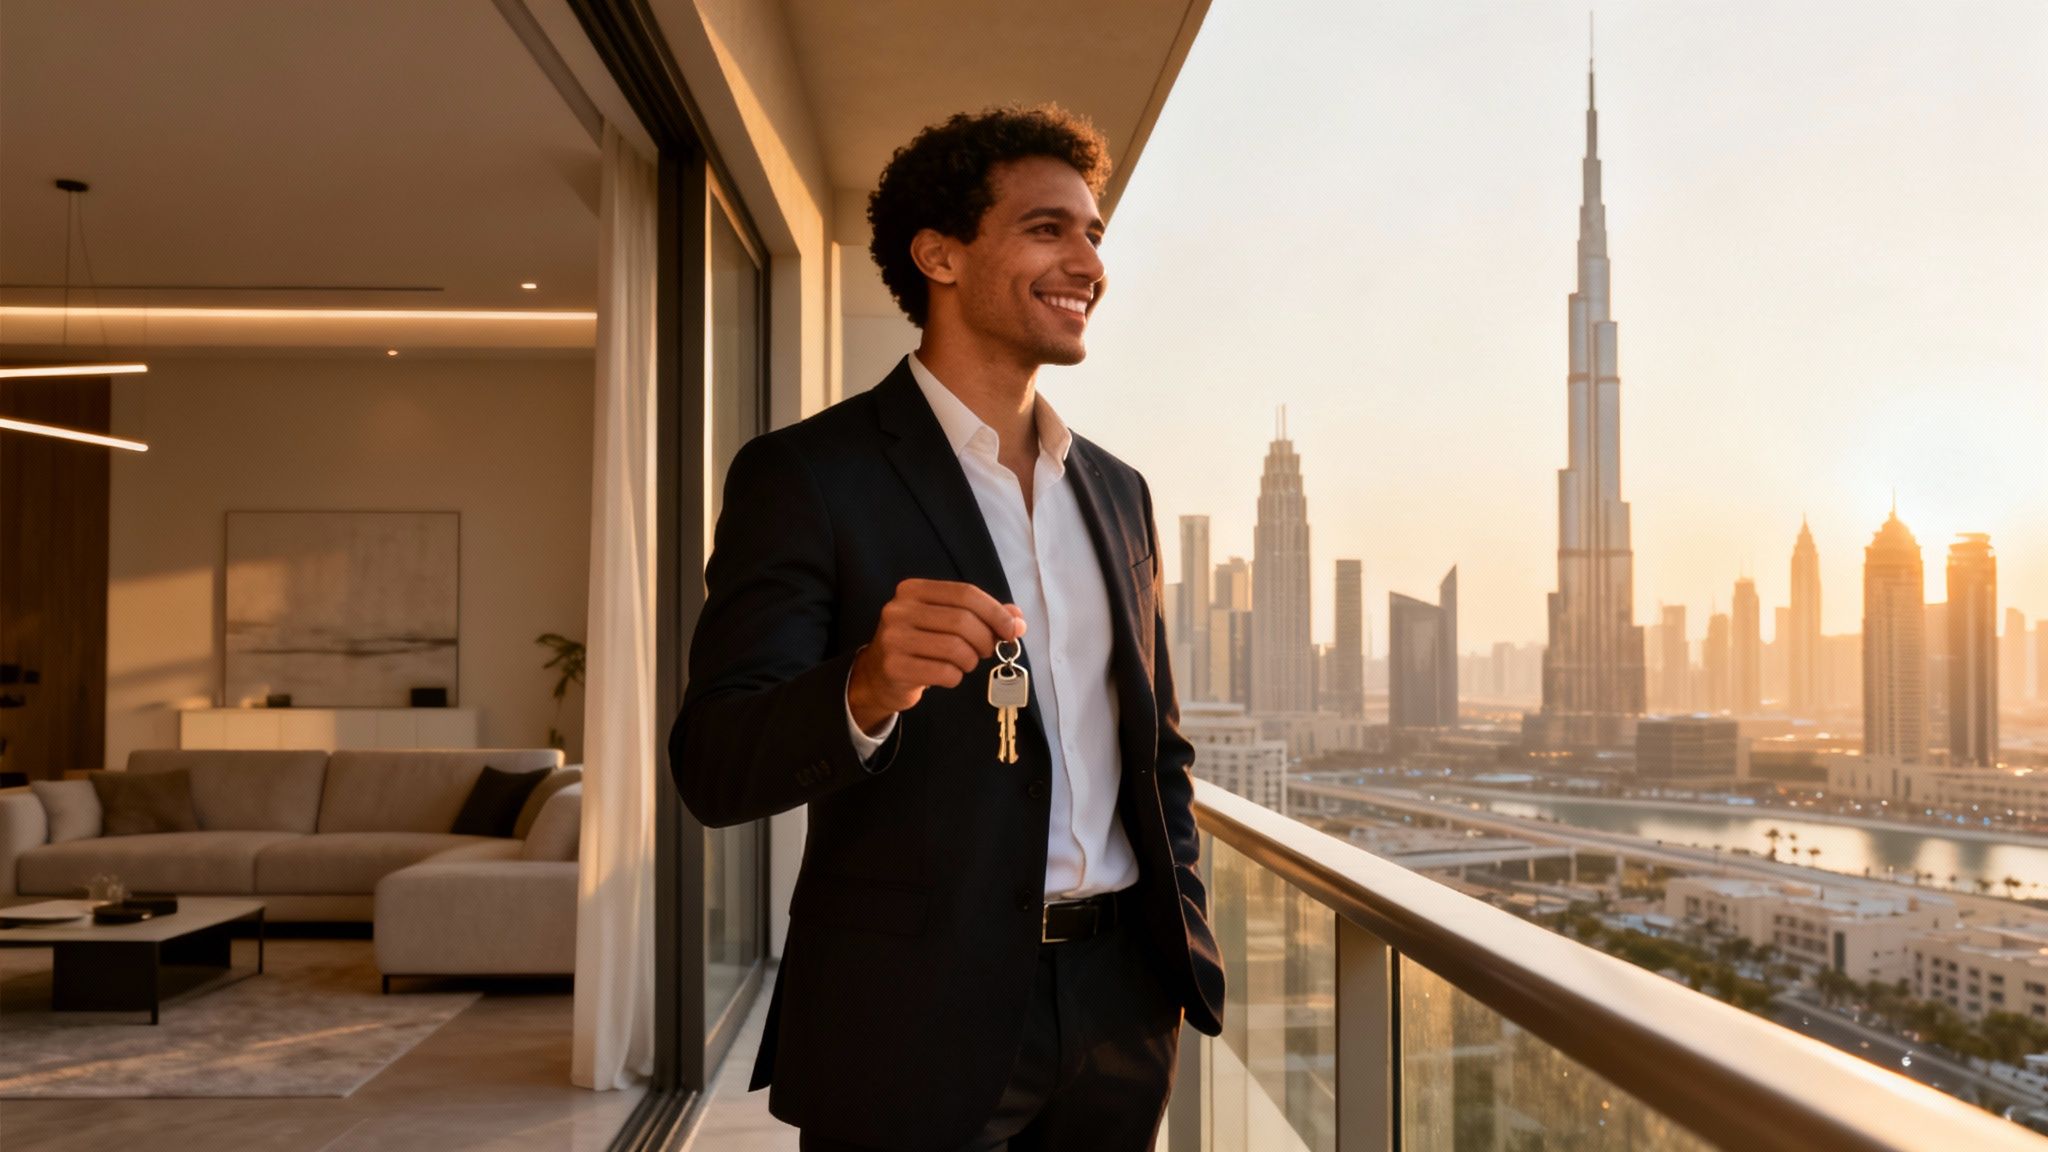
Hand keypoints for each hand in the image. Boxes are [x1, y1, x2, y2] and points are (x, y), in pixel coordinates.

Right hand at [848, 579, 1024, 734]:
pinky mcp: (894, 667)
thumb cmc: (921, 644)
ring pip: (956, 648)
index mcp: (913, 590)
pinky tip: (947, 676)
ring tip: (965, 663)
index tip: (1013, 630)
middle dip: (985, 639)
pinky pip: (944, 672)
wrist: (878, 676)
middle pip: (962, 621)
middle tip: (987, 651)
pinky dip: (955, 677)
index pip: (966, 593)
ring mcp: (893, 639)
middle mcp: (899, 610)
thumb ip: (982, 616)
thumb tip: (1018, 621)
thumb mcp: (946, 622)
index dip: (996, 612)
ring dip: (971, 660)